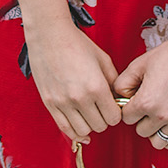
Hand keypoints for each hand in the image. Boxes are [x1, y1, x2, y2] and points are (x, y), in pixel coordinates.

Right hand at [26, 22, 122, 145]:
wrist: (50, 35)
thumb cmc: (77, 43)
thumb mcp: (103, 59)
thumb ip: (113, 81)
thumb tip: (117, 98)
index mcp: (96, 87)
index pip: (114, 118)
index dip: (116, 113)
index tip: (113, 106)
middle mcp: (79, 98)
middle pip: (100, 126)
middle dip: (104, 119)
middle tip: (101, 108)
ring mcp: (63, 102)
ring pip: (83, 131)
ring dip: (90, 124)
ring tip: (89, 113)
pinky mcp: (50, 103)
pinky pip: (65, 128)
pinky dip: (75, 132)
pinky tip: (81, 128)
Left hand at [113, 31, 167, 148]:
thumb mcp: (138, 65)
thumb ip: (122, 83)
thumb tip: (120, 97)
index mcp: (146, 102)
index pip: (126, 118)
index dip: (128, 107)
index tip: (134, 97)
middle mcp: (162, 115)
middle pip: (140, 131)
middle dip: (140, 118)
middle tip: (146, 103)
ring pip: (157, 141)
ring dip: (154, 130)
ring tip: (156, 115)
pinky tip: (167, 125)